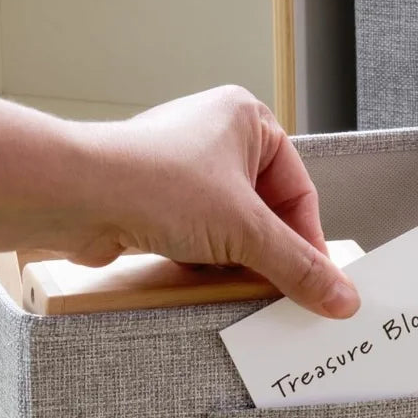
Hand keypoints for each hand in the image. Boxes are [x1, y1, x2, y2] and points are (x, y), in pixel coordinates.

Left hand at [67, 86, 360, 318]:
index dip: (308, 241)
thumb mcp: (245, 231)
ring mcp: (182, 170)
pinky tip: (197, 274)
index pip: (298, 192)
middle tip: (279, 289)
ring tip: (230, 279)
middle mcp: (215, 138)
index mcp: (247, 120)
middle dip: (267, 253)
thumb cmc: (155, 183)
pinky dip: (203, 261)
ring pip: (231, 229)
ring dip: (233, 260)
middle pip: (265, 213)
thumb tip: (340, 296)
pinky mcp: (156, 200)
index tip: (317, 283)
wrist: (77, 196)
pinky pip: (198, 237)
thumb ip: (297, 267)